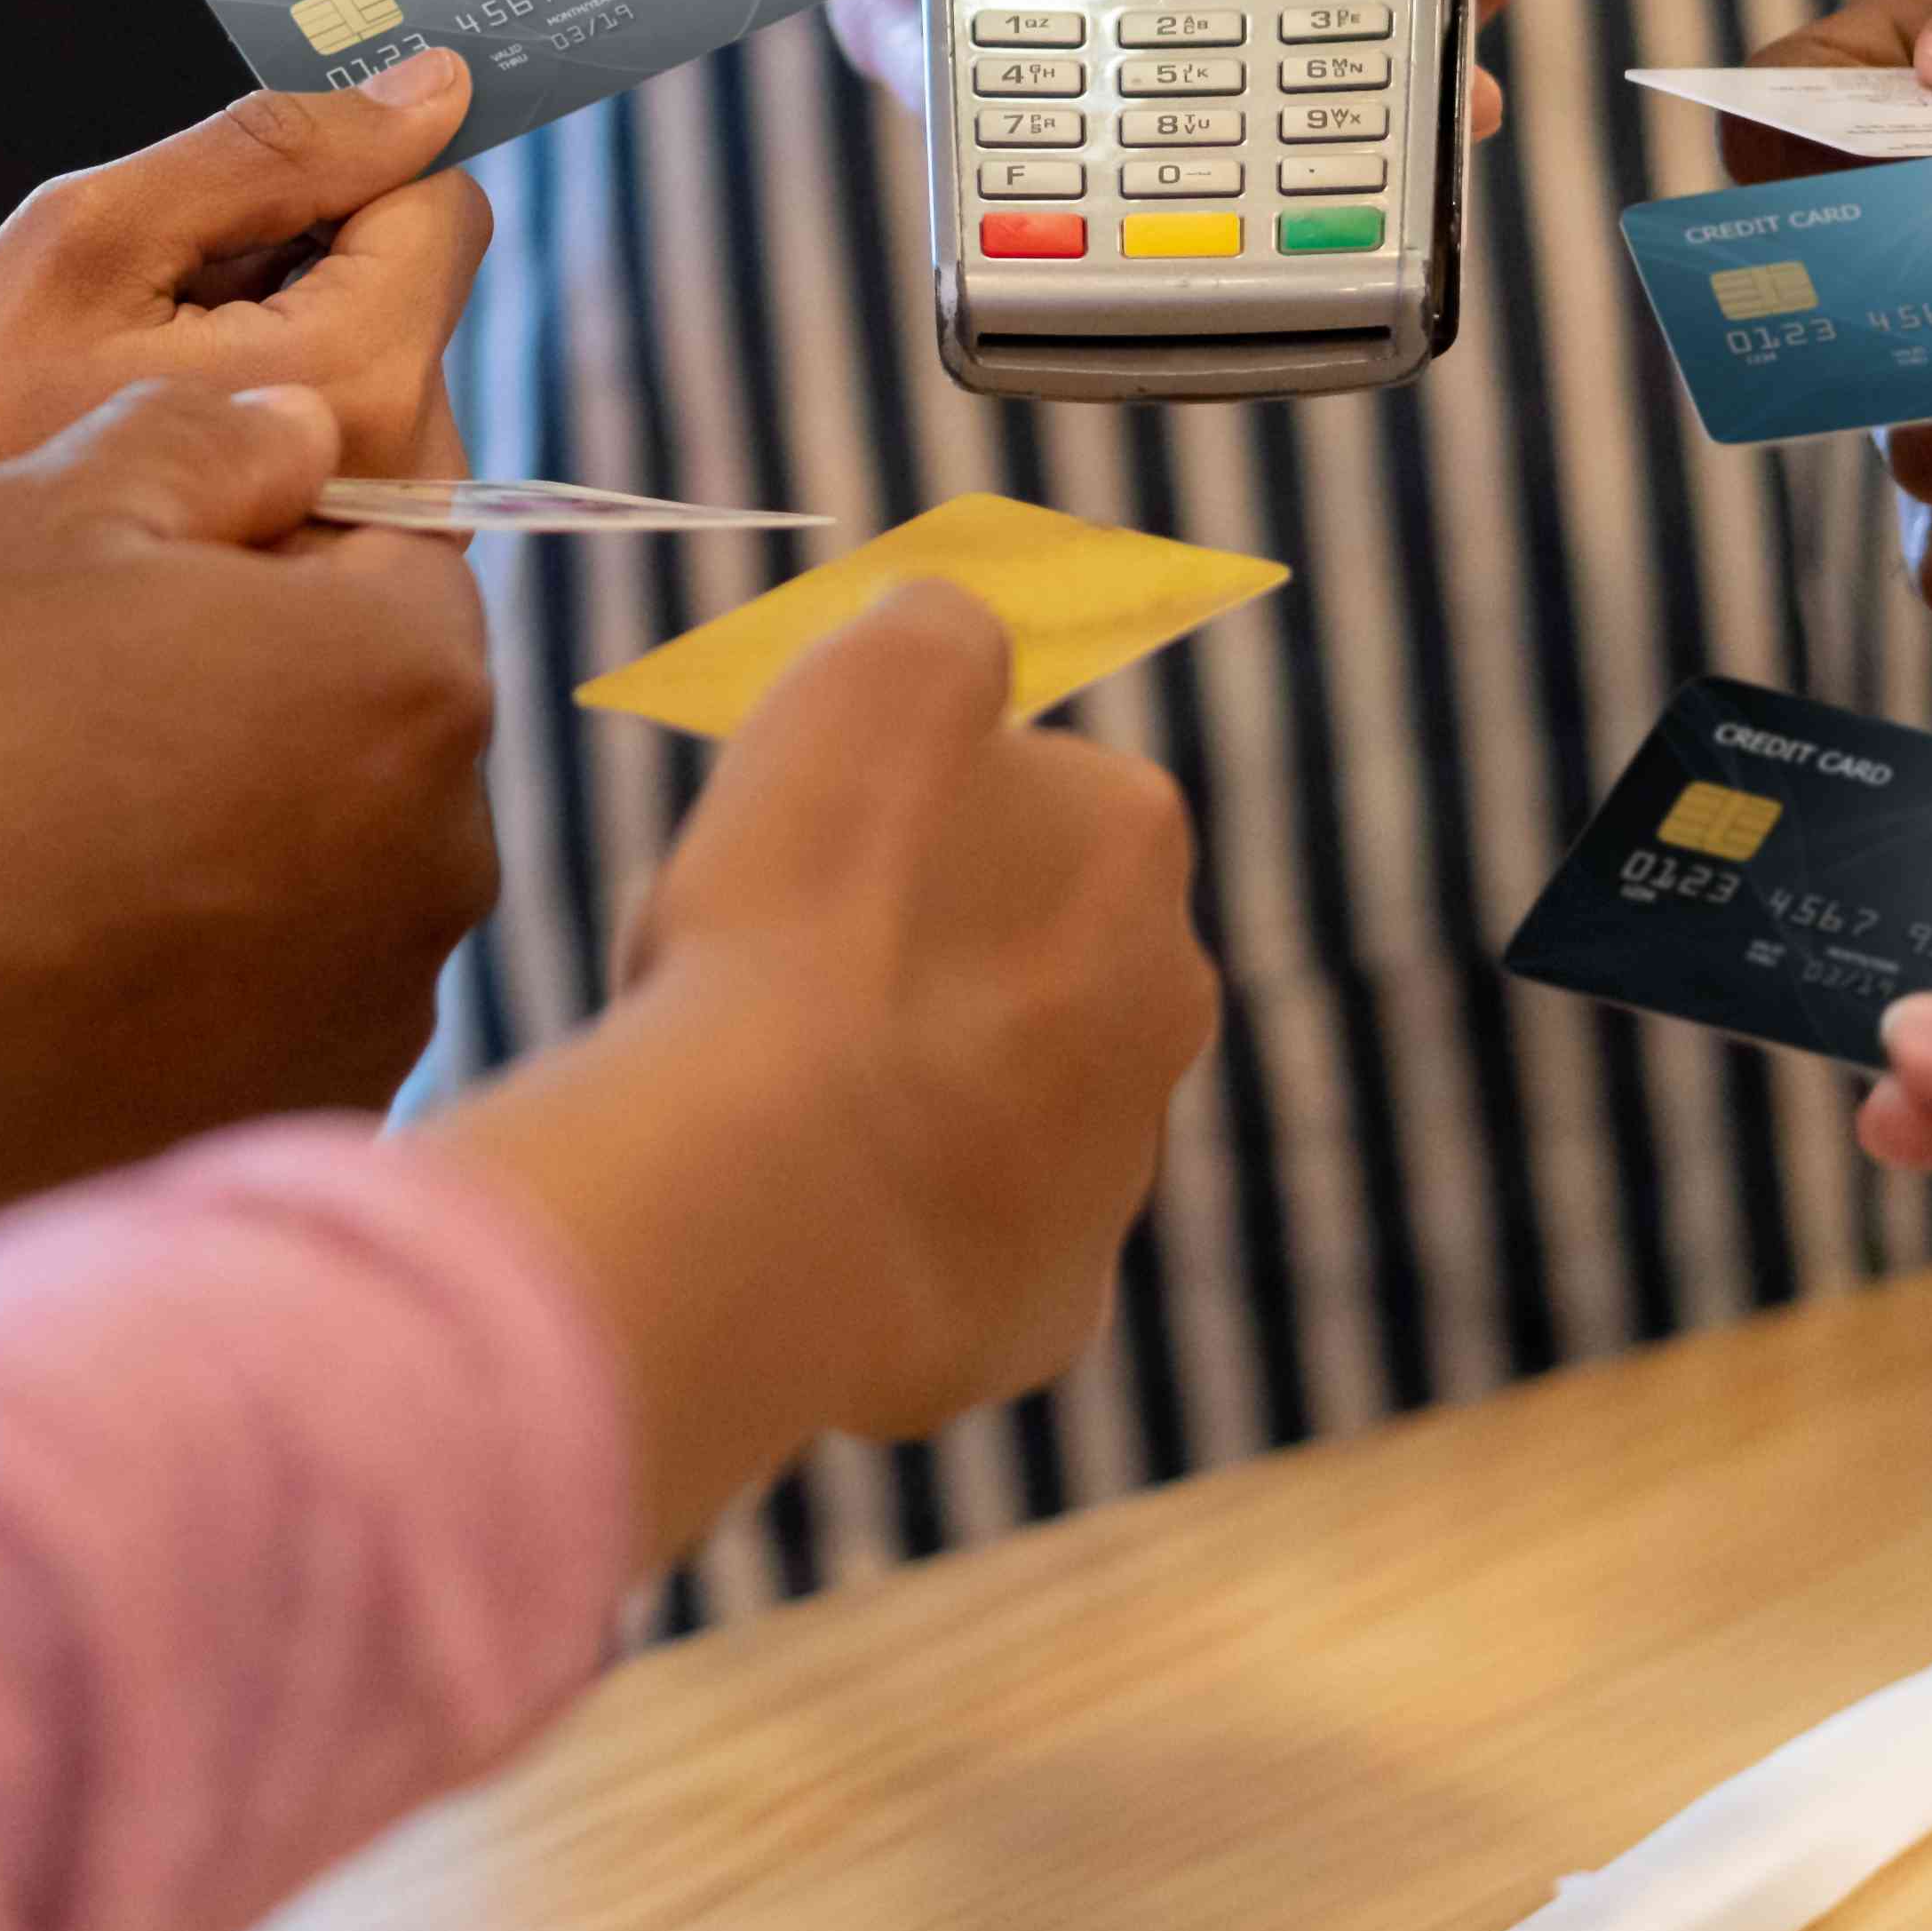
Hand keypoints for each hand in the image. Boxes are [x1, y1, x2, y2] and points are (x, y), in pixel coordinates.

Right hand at [0, 92, 477, 1252]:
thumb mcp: (37, 515)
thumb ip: (203, 435)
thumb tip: (304, 426)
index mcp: (412, 671)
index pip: (391, 536)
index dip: (255, 528)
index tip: (124, 568)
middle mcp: (450, 844)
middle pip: (368, 704)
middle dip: (251, 682)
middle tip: (66, 706)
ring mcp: (394, 997)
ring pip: (325, 852)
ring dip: (226, 827)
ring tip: (47, 849)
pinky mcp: (326, 1107)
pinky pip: (280, 990)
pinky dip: (201, 966)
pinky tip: (67, 967)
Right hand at [435, 583, 1214, 1546]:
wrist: (766, 1188)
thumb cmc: (803, 915)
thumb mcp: (865, 676)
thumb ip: (939, 622)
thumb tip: (961, 626)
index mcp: (1132, 840)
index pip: (1019, 794)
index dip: (891, 819)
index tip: (798, 857)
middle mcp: (1166, 1003)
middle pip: (1021, 958)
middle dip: (919, 963)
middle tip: (772, 980)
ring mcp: (1116, 1171)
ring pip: (994, 1108)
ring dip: (903, 1097)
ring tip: (767, 1105)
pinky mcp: (1052, 1308)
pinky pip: (965, 1250)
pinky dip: (892, 1233)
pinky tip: (800, 1211)